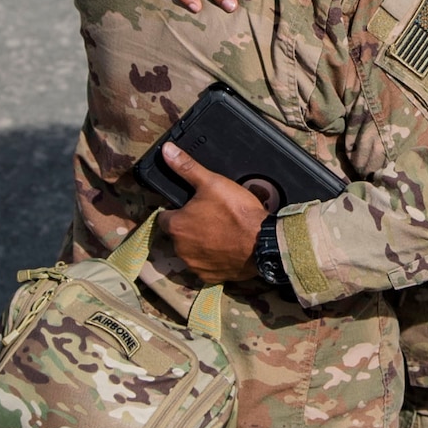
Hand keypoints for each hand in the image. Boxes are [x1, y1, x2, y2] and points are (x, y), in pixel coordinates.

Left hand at [155, 142, 269, 282]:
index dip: (176, 210)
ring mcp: (194, 265)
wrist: (263, 243)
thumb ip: (186, 168)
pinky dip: (212, 259)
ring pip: (190, 251)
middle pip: (178, 235)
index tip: (191, 206)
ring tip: (220, 232)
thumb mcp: (211, 182)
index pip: (164, 217)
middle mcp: (180, 249)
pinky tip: (225, 249)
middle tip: (210, 217)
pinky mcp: (210, 277)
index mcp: (176, 226)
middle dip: (189, 227)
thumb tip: (166, 150)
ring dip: (199, 244)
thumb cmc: (236, 211)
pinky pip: (205, 267)